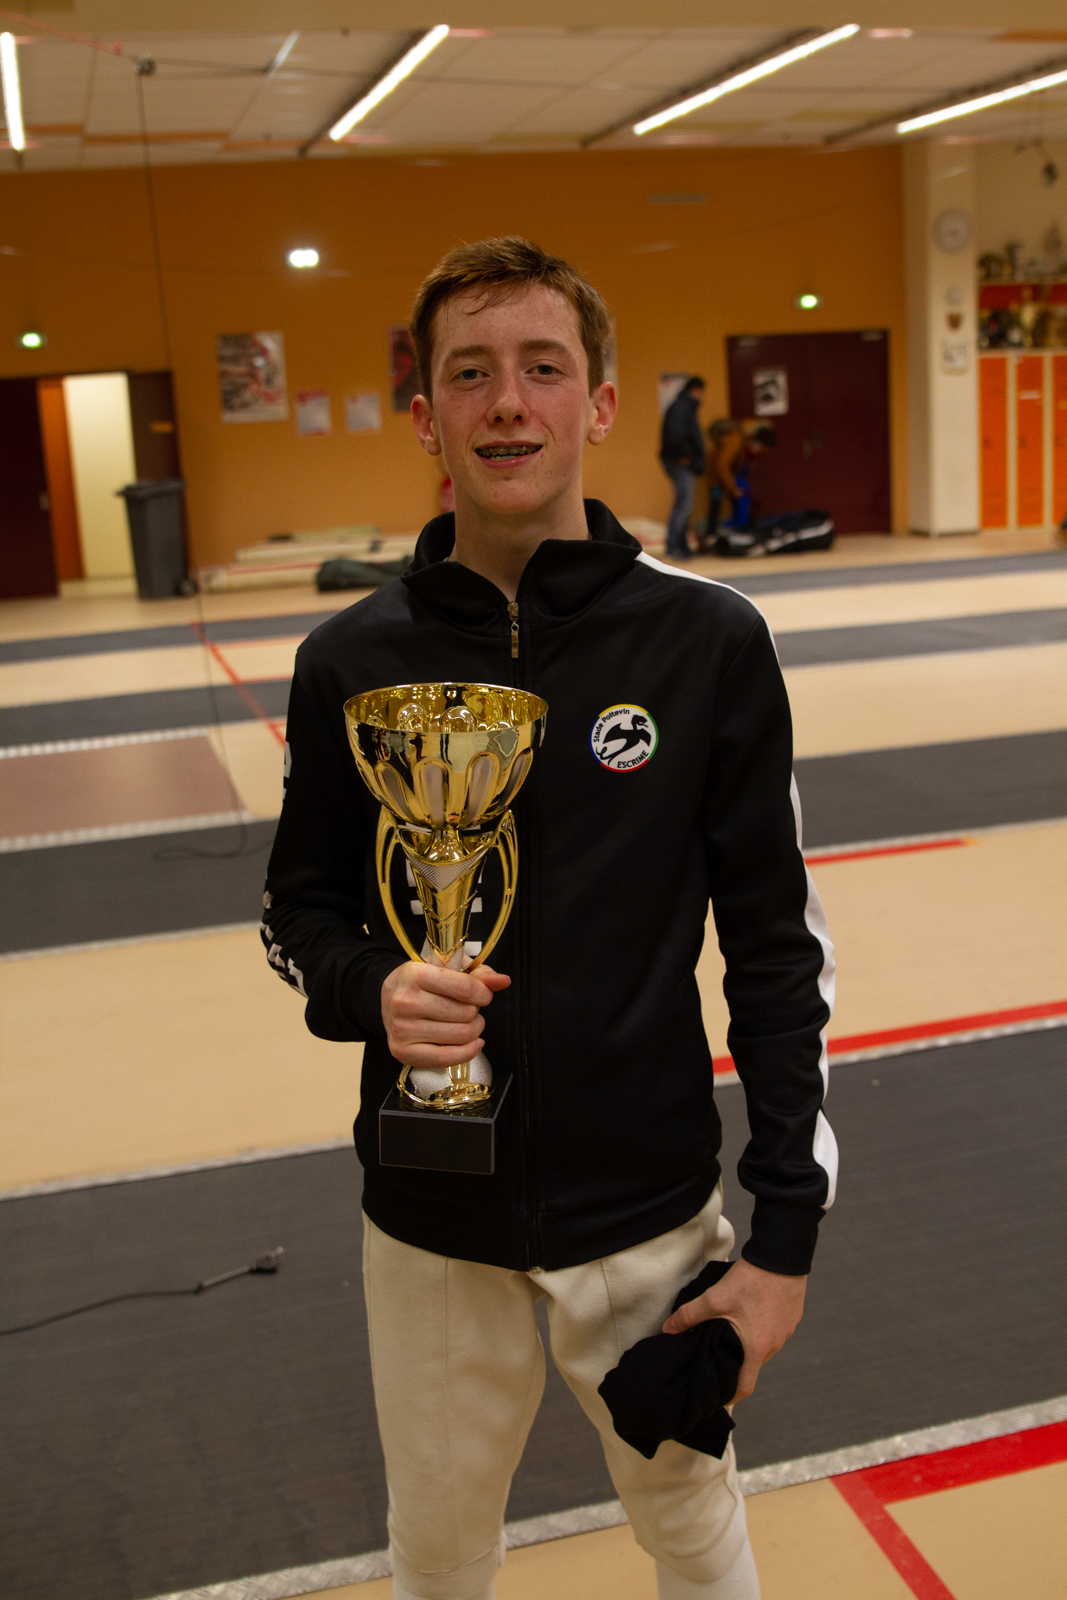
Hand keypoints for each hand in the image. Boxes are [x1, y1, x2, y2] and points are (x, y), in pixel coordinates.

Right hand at [380, 961, 509, 1070]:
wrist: (385, 997)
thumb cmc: (421, 981)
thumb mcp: (446, 968)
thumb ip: (477, 973)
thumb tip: (503, 981)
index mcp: (415, 974)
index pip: (465, 988)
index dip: (484, 993)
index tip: (484, 995)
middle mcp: (405, 1002)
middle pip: (465, 1014)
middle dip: (476, 1012)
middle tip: (471, 1009)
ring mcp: (402, 1029)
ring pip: (460, 1036)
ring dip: (474, 1030)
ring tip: (468, 1022)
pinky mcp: (402, 1051)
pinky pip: (446, 1058)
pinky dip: (468, 1052)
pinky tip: (474, 1043)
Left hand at [662, 1258, 805, 1400]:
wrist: (782, 1256)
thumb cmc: (751, 1280)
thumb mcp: (715, 1298)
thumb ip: (690, 1316)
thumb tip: (668, 1329)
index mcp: (756, 1348)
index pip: (745, 1387)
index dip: (729, 1396)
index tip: (716, 1396)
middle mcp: (774, 1345)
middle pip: (753, 1366)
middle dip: (735, 1366)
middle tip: (716, 1358)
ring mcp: (785, 1332)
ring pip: (763, 1348)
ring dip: (749, 1346)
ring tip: (730, 1334)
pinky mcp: (791, 1318)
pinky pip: (774, 1332)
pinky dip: (761, 1330)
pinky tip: (749, 1315)